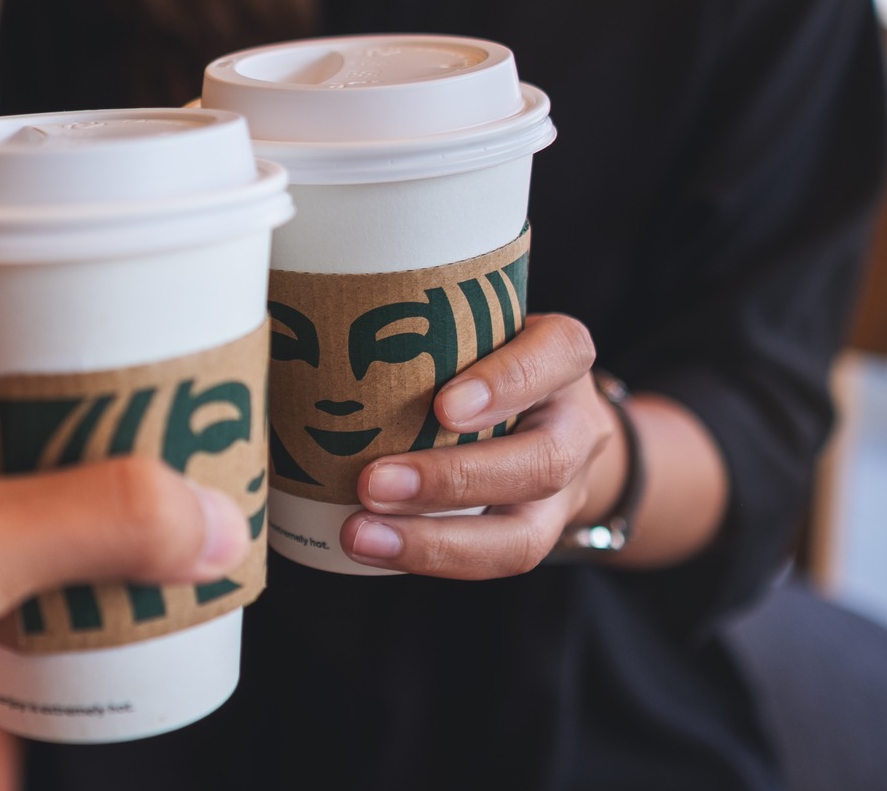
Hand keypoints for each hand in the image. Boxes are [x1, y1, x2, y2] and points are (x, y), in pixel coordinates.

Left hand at [341, 314, 623, 577]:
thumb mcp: (474, 325)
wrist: (548, 417)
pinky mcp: (537, 533)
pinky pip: (493, 560)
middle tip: (371, 482)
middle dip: (452, 480)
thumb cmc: (485, 356)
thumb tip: (312, 332)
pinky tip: (372, 547)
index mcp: (562, 355)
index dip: (506, 383)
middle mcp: (574, 424)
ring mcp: (563, 490)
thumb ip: (425, 329)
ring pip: (524, 535)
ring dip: (435, 541)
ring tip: (359, 534)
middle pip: (542, 461)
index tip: (444, 405)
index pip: (557, 355)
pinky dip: (429, 558)